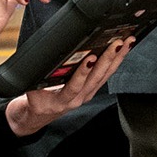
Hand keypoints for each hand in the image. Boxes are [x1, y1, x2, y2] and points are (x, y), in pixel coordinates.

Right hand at [5, 37, 133, 137]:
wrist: (40, 114)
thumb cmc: (36, 99)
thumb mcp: (31, 89)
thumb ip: (35, 79)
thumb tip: (36, 61)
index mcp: (61, 100)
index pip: (74, 86)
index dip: (83, 72)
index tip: (90, 58)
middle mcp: (78, 98)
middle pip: (96, 78)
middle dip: (108, 59)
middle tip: (116, 44)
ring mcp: (87, 95)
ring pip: (105, 76)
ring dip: (117, 58)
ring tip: (126, 43)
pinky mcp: (92, 90)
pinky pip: (107, 76)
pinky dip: (116, 62)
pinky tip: (123, 50)